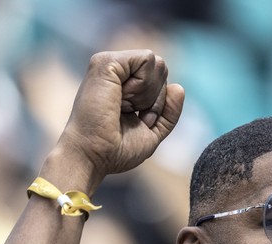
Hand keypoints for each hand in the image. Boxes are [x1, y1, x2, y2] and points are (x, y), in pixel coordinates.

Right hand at [51, 49, 184, 192]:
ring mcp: (110, 64)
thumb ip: (169, 113)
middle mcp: (116, 71)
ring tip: (123, 106)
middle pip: (162, 69)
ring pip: (157, 63)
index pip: (161, 81)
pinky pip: (147, 60)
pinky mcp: (107, 62)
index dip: (158, 105)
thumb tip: (178, 87)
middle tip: (130, 114)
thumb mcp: (152, 132)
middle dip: (156, 98)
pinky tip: (122, 98)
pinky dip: (143, 85)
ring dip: (149, 94)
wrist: (93, 156)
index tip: (138, 122)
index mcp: (124, 85)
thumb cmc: (115, 150)